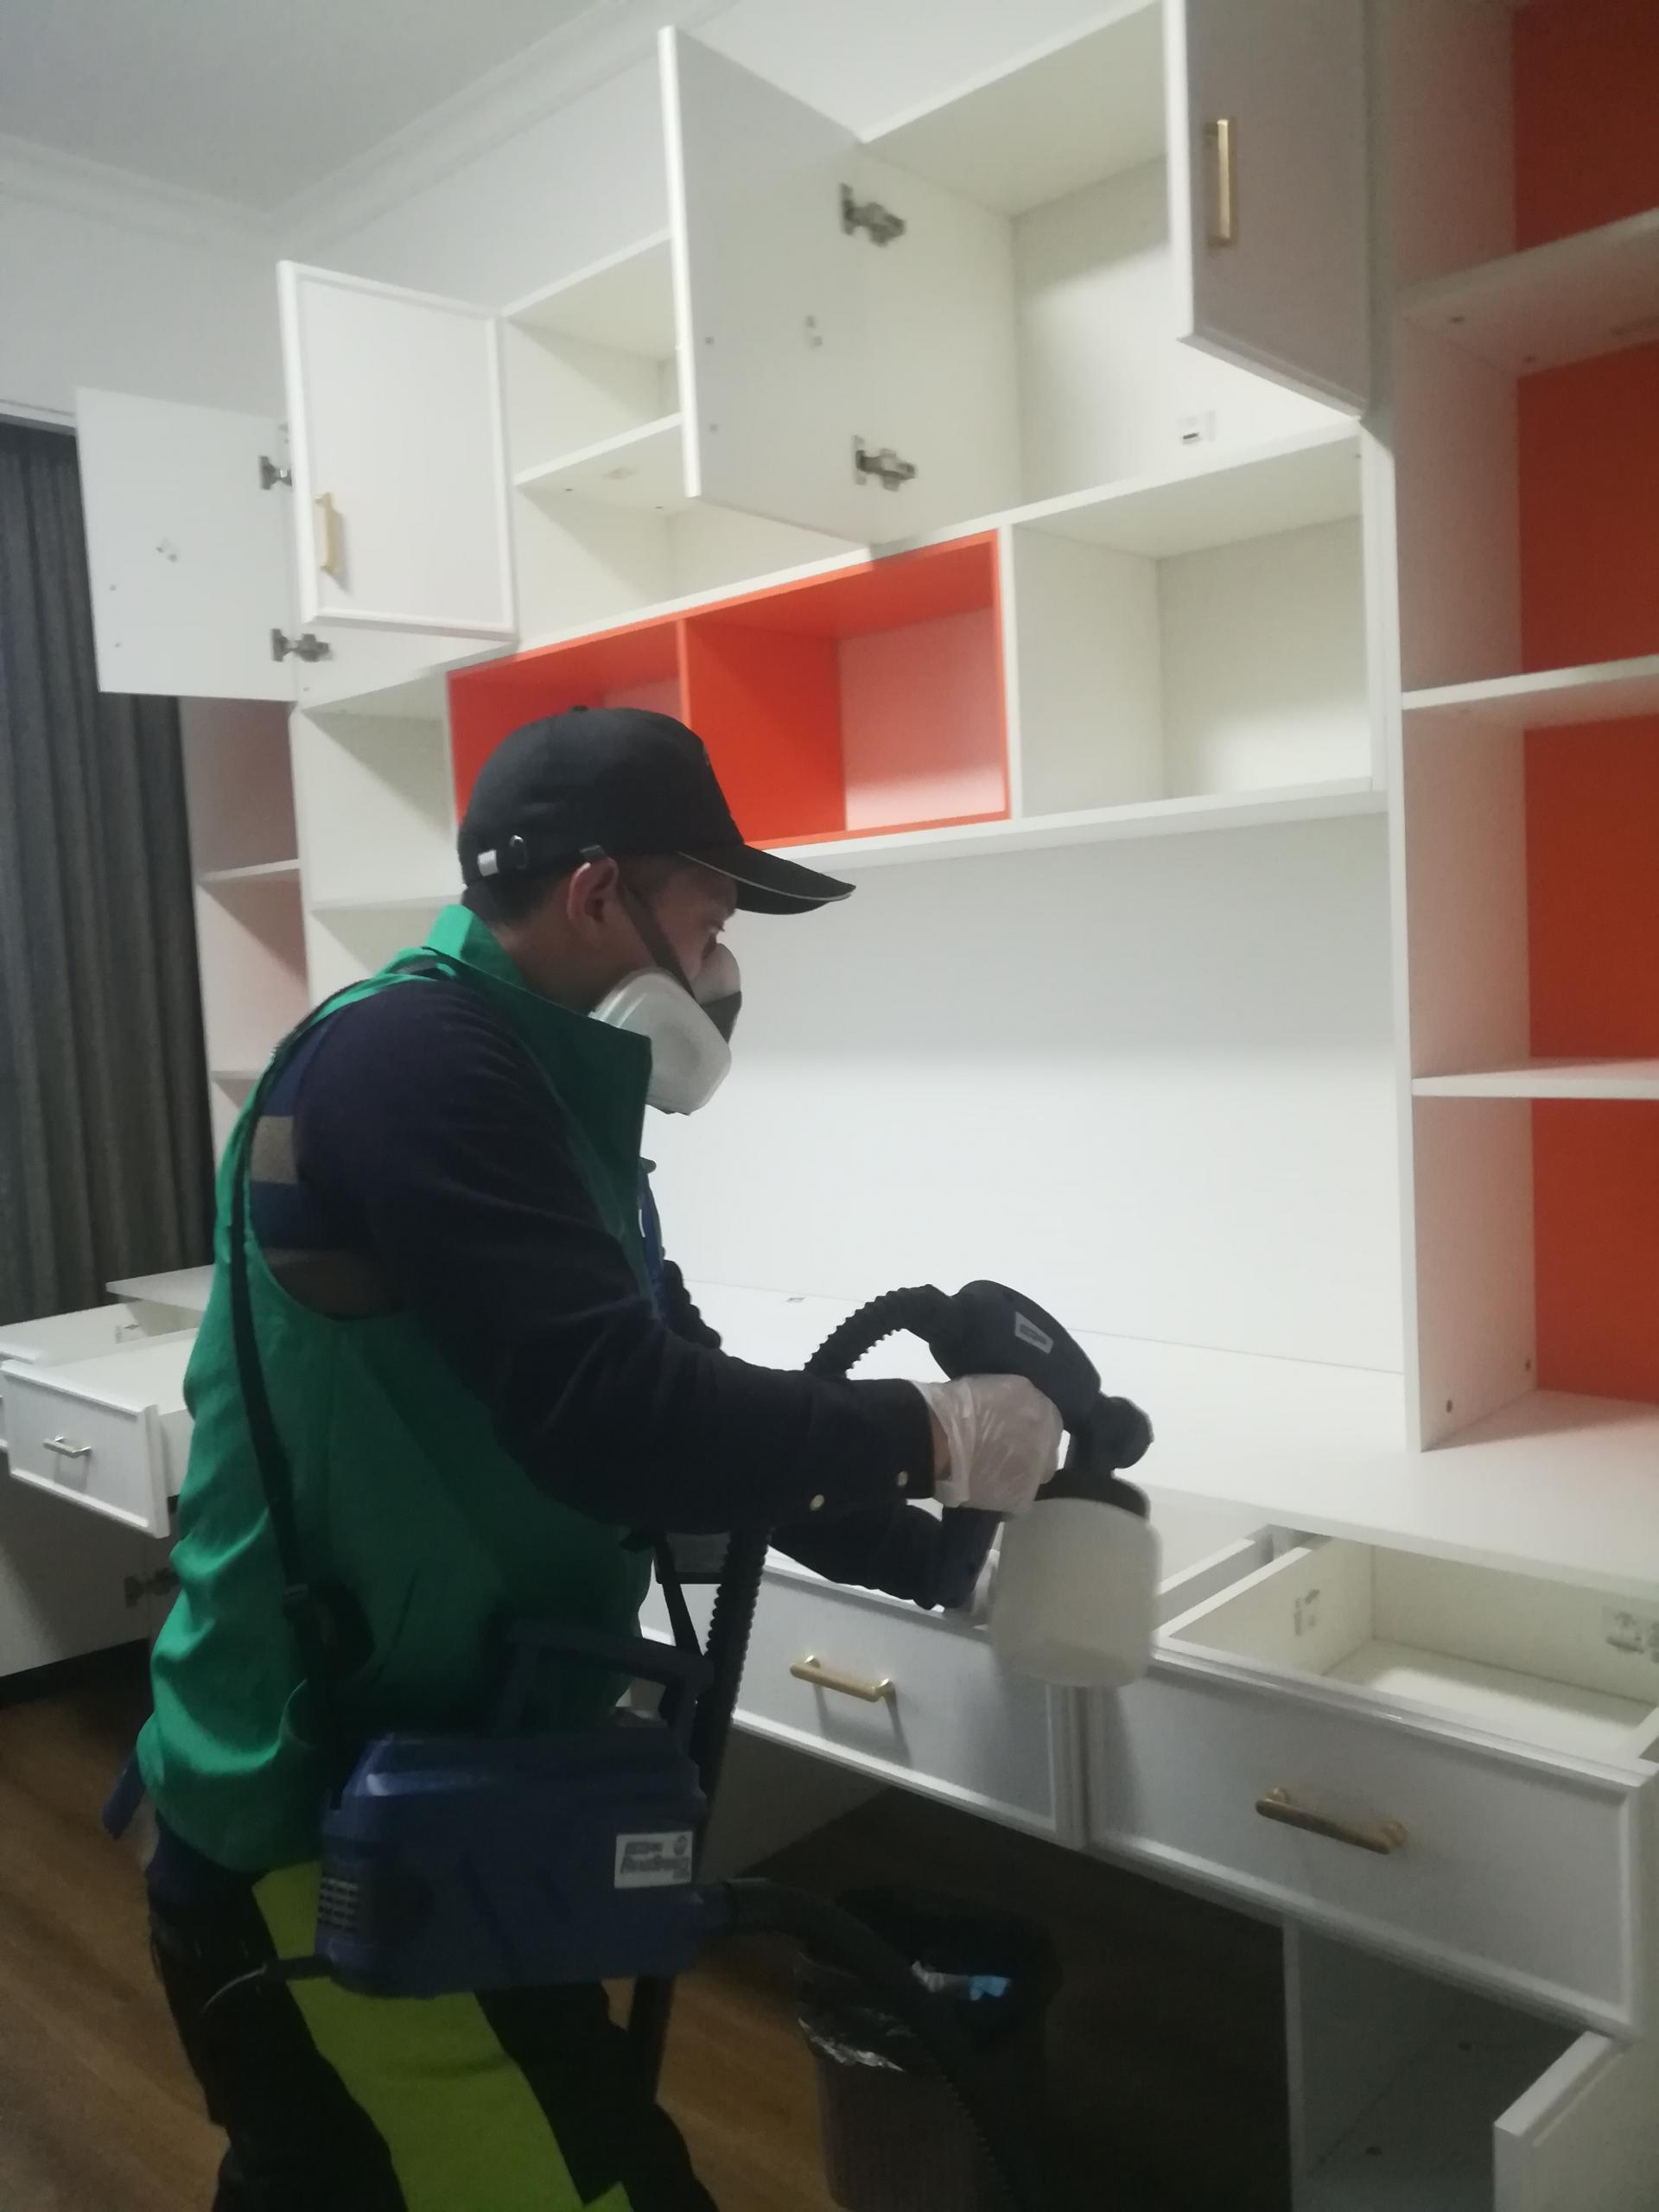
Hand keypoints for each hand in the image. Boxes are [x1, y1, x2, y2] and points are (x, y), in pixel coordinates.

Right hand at [915, 1376, 1063, 1513]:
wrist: (939, 1439)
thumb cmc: (958, 1407)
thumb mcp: (997, 1388)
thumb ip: (1013, 1404)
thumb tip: (1011, 1418)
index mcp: (1041, 1408)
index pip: (1047, 1424)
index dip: (1028, 1431)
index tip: (1011, 1435)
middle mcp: (1047, 1440)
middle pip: (1045, 1453)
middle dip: (1029, 1454)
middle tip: (1002, 1457)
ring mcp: (1037, 1471)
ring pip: (1033, 1478)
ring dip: (1017, 1477)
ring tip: (989, 1477)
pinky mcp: (1022, 1498)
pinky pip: (1017, 1503)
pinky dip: (1004, 1500)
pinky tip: (986, 1493)